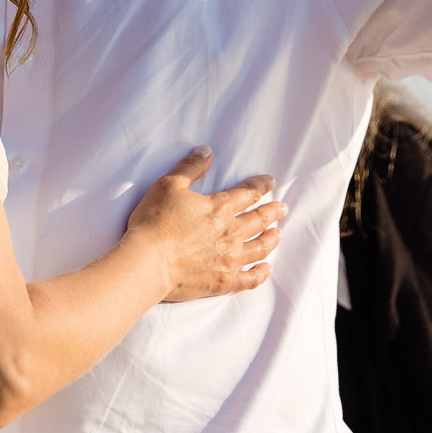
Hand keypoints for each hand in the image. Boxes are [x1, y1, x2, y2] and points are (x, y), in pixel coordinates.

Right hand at [124, 147, 284, 303]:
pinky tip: (266, 269)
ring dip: (272, 239)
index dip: (261, 185)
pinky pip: (251, 279)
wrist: (148, 261)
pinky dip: (262, 273)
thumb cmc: (155, 222)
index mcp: (220, 208)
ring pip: (261, 248)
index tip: (270, 182)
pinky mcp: (224, 281)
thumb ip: (190, 167)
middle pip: (260, 220)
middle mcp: (231, 233)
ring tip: (278, 234)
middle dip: (274, 212)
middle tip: (283, 208)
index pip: (248, 193)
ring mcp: (230, 259)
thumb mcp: (168, 185)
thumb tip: (206, 151)